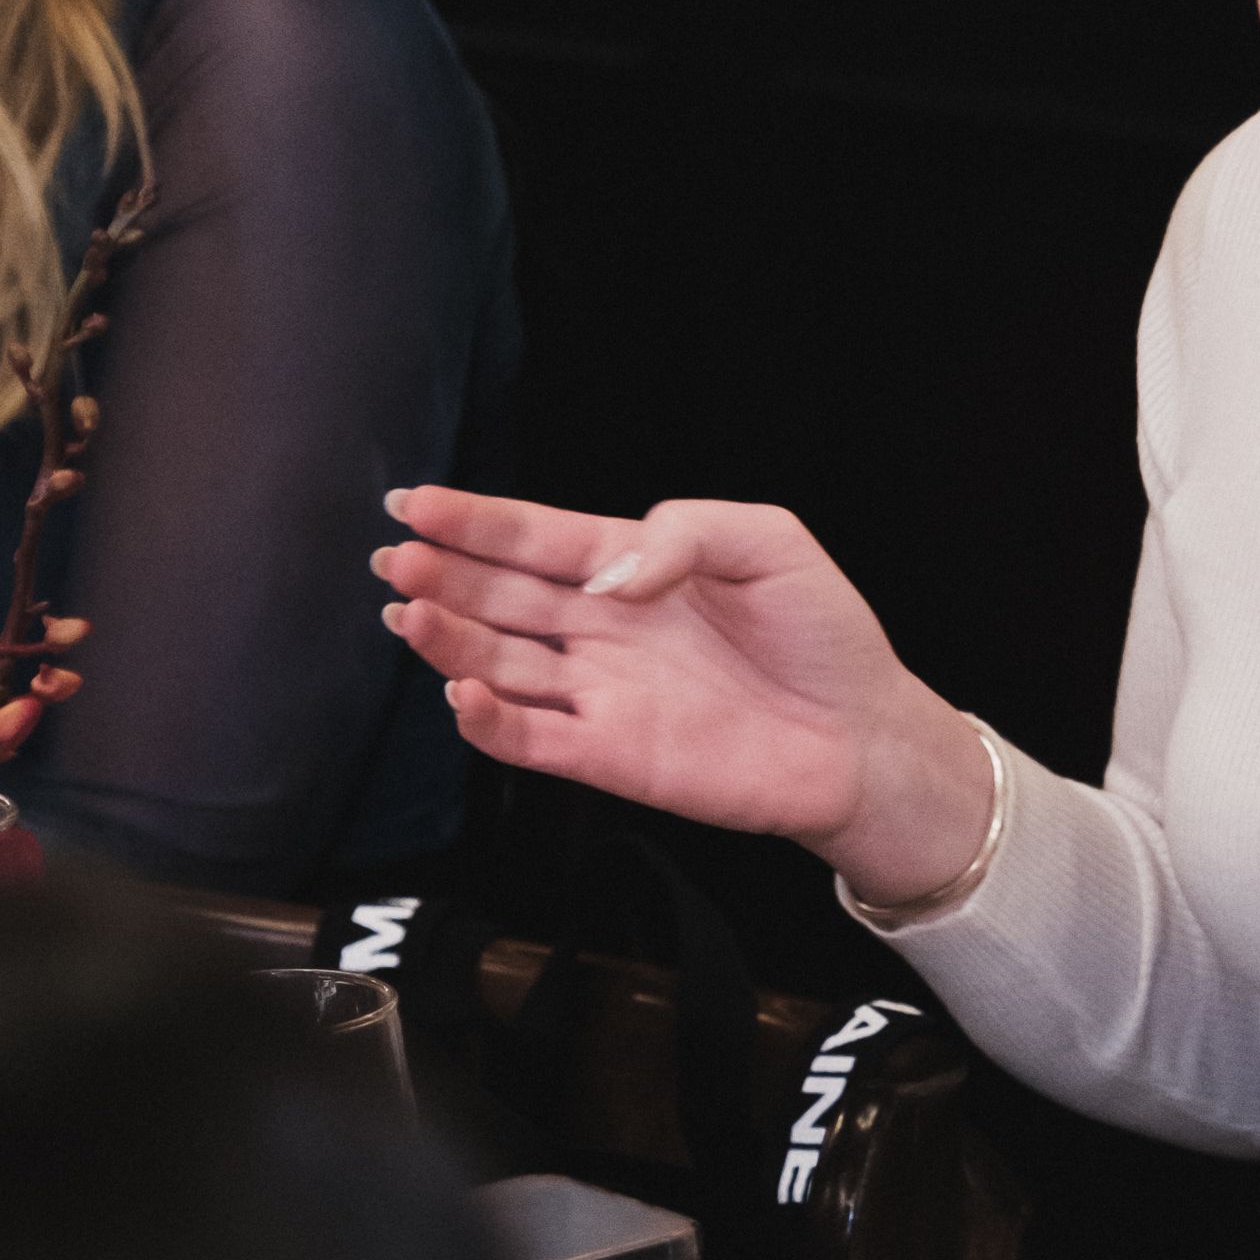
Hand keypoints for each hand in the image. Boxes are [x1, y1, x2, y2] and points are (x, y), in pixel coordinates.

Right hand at [369, 489, 994, 903]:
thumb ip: (683, 532)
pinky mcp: (609, 757)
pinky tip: (461, 692)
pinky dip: (489, 722)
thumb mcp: (769, 541)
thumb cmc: (824, 635)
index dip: (473, 520)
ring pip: (498, 664)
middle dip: (442, 574)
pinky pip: (530, 739)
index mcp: (630, 566)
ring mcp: (600, 693)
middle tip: (395, 558)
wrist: (864, 735)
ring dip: (448, 641)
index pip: (534, 538)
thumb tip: (606, 574)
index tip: (414, 502)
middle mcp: (602, 628)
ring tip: (410, 612)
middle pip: (499, 597)